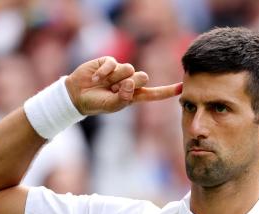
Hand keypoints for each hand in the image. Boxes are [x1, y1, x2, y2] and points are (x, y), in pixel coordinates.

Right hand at [64, 56, 181, 115]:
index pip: (154, 94)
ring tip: (104, 84)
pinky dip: (104, 72)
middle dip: (130, 82)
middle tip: (115, 89)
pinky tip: (96, 78)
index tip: (182, 88)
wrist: (77, 95)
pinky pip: (114, 63)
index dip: (167, 91)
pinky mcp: (110, 62)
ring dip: (116, 78)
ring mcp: (120, 71)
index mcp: (134, 96)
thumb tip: (131, 81)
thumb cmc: (97, 103)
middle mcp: (130, 82)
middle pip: (142, 77)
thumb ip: (124, 97)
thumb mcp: (112, 105)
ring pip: (129, 68)